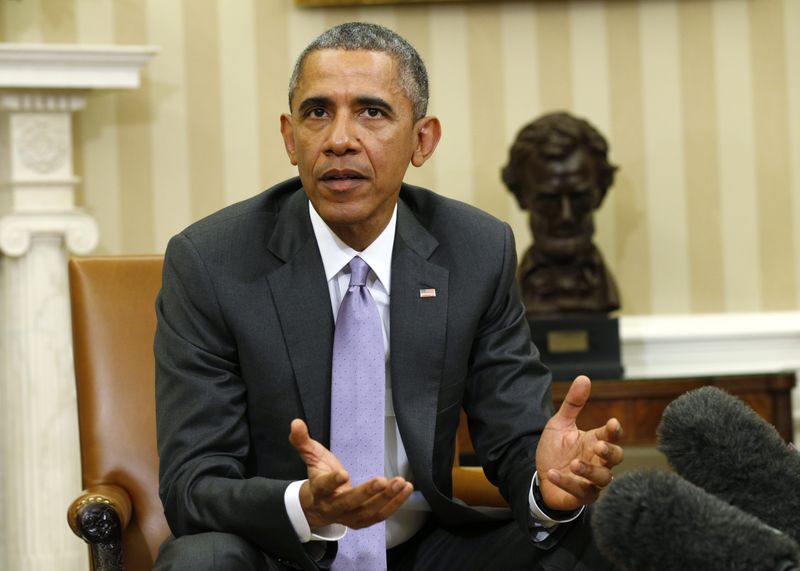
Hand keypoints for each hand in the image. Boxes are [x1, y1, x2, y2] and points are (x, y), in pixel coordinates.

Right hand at [288, 419, 412, 528]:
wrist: (318, 507)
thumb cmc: (318, 476)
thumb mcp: (311, 457)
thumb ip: (302, 441)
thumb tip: (296, 422)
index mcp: (319, 490)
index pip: (324, 486)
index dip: (332, 482)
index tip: (343, 473)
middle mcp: (333, 507)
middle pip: (349, 502)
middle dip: (366, 493)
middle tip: (382, 480)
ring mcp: (349, 516)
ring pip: (368, 511)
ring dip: (386, 498)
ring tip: (401, 483)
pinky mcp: (362, 520)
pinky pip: (380, 515)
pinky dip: (394, 504)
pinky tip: (405, 490)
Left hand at [535, 376, 623, 511]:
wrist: (540, 475)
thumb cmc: (555, 449)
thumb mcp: (560, 424)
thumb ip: (573, 403)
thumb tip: (584, 377)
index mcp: (594, 441)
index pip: (612, 436)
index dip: (614, 431)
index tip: (612, 423)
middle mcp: (597, 461)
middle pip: (616, 458)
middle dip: (610, 452)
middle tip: (598, 445)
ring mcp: (591, 480)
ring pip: (603, 479)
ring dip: (590, 470)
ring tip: (574, 463)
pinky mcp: (581, 495)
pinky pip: (580, 492)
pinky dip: (567, 483)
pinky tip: (552, 473)